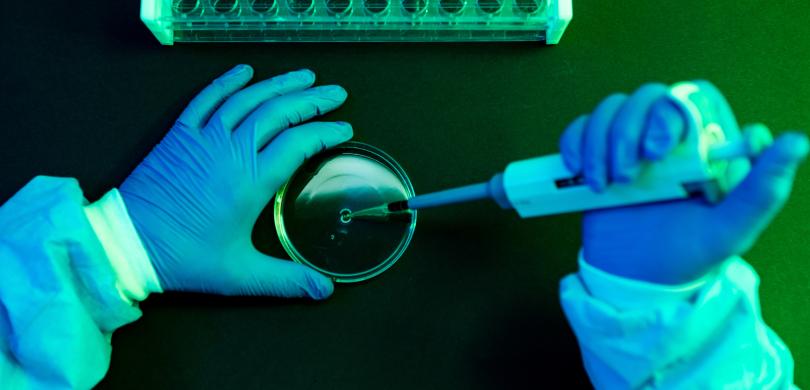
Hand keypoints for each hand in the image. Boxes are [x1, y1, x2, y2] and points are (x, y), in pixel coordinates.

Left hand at [121, 65, 352, 297]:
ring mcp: (203, 138)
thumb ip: (286, 280)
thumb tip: (326, 290)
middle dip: (312, 100)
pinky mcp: (179, 135)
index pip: (299, 143)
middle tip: (336, 93)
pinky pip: (206, 99)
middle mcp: (232, 151)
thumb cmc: (183, 258)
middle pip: (279, 112)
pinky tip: (244, 71)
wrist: (126, 244)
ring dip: (278, 84)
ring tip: (304, 76)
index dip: (325, 132)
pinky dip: (226, 82)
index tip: (344, 129)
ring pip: (247, 99)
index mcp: (251, 181)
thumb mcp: (239, 274)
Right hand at [559, 81, 808, 283]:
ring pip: (610, 110)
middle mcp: (668, 138)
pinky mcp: (596, 155)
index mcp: (704, 146)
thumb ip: (763, 189)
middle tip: (626, 176)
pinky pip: (579, 129)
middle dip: (627, 132)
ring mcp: (628, 145)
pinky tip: (580, 173)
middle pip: (645, 97)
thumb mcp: (731, 229)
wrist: (634, 281)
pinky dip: (574, 144)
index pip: (692, 97)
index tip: (659, 151)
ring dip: (598, 142)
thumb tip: (795, 140)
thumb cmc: (687, 256)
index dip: (672, 112)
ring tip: (601, 185)